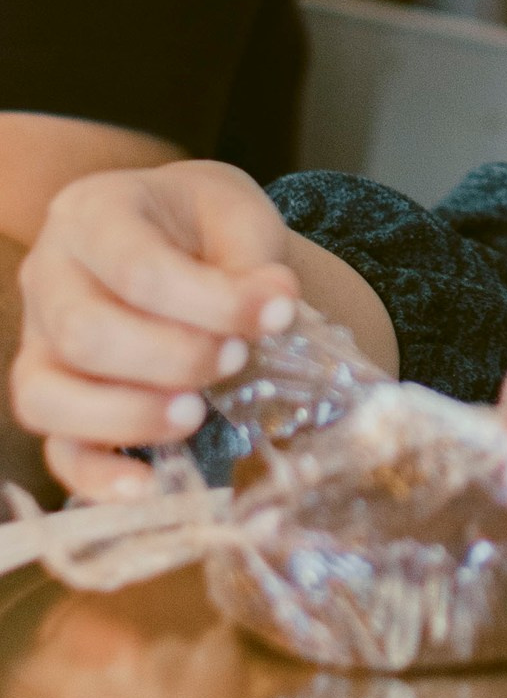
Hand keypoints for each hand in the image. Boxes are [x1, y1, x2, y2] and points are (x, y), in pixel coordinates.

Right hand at [15, 161, 302, 500]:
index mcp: (91, 214)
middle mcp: (48, 277)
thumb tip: (274, 305)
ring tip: (196, 415)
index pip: (136, 266)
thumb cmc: (199, 224)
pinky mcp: (53, 399)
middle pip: (84, 333)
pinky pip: (55, 449)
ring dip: (129, 415)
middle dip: (171, 357)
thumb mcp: (234, 213)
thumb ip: (253, 258)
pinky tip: (150, 485)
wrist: (173, 234)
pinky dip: (97, 476)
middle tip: (234, 359)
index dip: (209, 300)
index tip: (277, 313)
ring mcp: (38, 343)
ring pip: (49, 396)